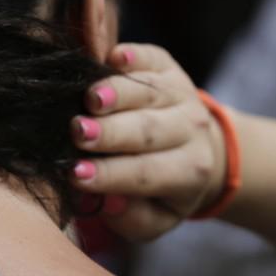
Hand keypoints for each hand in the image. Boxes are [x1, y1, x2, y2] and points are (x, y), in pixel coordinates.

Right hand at [70, 44, 226, 241]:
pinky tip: (114, 57)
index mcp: (187, 171)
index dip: (110, 175)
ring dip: (118, 93)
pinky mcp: (168, 67)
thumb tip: (110, 202)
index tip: (75, 174)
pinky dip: (133, 56)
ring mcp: (180, 94)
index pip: (145, 174)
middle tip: (78, 133)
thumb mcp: (156, 217)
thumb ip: (134, 219)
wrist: (200, 149)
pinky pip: (151, 58)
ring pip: (148, 92)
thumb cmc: (163, 190)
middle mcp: (189, 130)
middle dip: (111, 132)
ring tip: (91, 99)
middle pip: (148, 131)